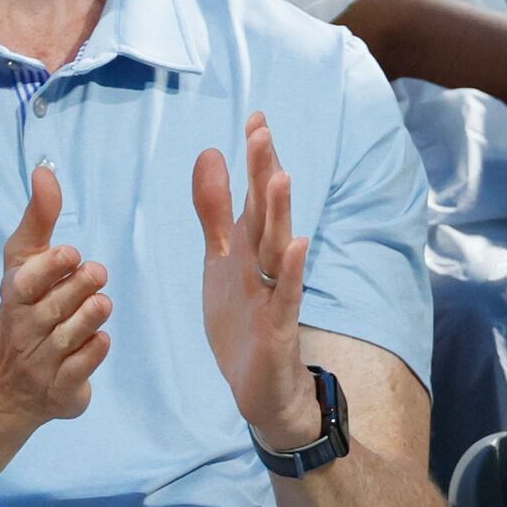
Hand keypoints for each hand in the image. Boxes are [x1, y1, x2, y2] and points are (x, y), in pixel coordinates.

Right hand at [0, 164, 112, 428]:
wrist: (6, 384)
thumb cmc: (24, 308)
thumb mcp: (24, 262)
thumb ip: (38, 217)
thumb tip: (45, 170)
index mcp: (13, 298)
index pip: (25, 282)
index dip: (50, 267)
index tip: (71, 253)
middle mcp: (22, 332)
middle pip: (57, 307)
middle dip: (82, 287)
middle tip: (96, 273)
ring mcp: (39, 364)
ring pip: (74, 335)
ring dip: (93, 315)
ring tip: (100, 304)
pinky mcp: (59, 392)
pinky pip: (85, 365)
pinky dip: (96, 349)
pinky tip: (97, 339)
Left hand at [197, 114, 317, 450]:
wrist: (260, 389)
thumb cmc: (242, 322)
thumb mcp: (220, 260)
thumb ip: (215, 210)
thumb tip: (210, 153)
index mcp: (249, 247)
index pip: (254, 195)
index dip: (255, 160)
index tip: (255, 117)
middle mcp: (266, 264)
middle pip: (266, 213)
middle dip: (264, 173)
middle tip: (263, 131)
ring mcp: (275, 294)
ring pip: (277, 248)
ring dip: (280, 213)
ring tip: (281, 176)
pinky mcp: (279, 327)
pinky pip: (286, 295)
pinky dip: (291, 271)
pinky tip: (296, 245)